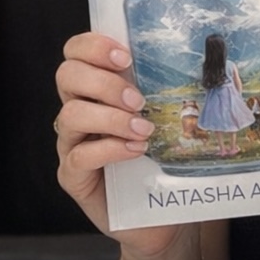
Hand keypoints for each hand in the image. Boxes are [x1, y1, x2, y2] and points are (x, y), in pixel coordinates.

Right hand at [55, 32, 183, 257]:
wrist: (160, 213)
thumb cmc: (162, 157)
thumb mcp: (164, 114)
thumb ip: (162, 85)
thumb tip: (193, 53)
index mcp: (95, 87)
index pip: (76, 52)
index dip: (94, 46)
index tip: (126, 55)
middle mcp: (77, 110)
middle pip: (66, 76)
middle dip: (104, 82)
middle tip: (138, 99)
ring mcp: (71, 144)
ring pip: (70, 115)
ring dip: (110, 117)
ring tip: (143, 128)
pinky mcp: (73, 177)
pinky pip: (78, 156)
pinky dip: (109, 149)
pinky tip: (135, 151)